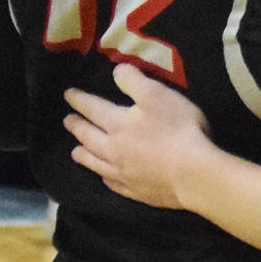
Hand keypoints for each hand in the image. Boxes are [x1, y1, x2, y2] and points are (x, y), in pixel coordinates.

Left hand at [63, 63, 213, 210]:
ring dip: (83, 154)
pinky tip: (104, 176)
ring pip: (94, 162)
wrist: (192, 174)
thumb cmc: (178, 129)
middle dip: (77, 126)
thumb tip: (116, 71)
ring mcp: (122, 172)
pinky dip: (103, 176)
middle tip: (67, 121)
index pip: (93, 108)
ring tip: (75, 151)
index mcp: (118, 124)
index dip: (80, 100)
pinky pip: (111, 182)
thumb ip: (135, 81)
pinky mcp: (134, 190)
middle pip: (89, 136)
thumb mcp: (158, 95)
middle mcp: (112, 149)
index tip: (68, 94)